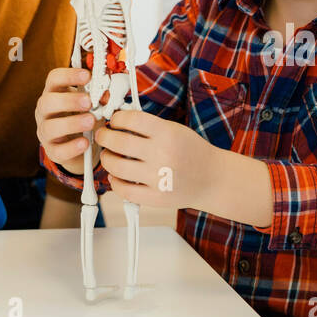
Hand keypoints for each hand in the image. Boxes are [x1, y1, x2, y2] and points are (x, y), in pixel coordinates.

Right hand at [36, 67, 99, 175]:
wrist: (83, 147)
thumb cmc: (85, 119)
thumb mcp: (93, 105)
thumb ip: (99, 97)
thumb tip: (107, 93)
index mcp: (55, 94)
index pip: (54, 79)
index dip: (68, 75)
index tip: (87, 76)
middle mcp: (46, 112)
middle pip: (47, 102)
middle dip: (68, 100)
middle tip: (88, 102)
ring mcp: (46, 132)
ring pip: (50, 127)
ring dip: (72, 123)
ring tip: (90, 121)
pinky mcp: (53, 151)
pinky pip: (58, 150)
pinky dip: (72, 147)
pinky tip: (85, 143)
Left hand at [95, 110, 218, 209]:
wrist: (213, 179)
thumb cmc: (193, 152)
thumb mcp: (176, 130)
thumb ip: (150, 126)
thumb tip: (119, 121)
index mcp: (168, 134)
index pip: (131, 119)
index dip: (116, 118)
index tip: (113, 120)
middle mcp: (162, 155)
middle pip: (119, 142)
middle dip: (104, 137)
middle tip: (103, 136)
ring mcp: (159, 178)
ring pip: (116, 167)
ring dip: (106, 159)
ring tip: (108, 156)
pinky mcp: (156, 197)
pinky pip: (124, 190)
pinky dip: (115, 182)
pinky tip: (116, 176)